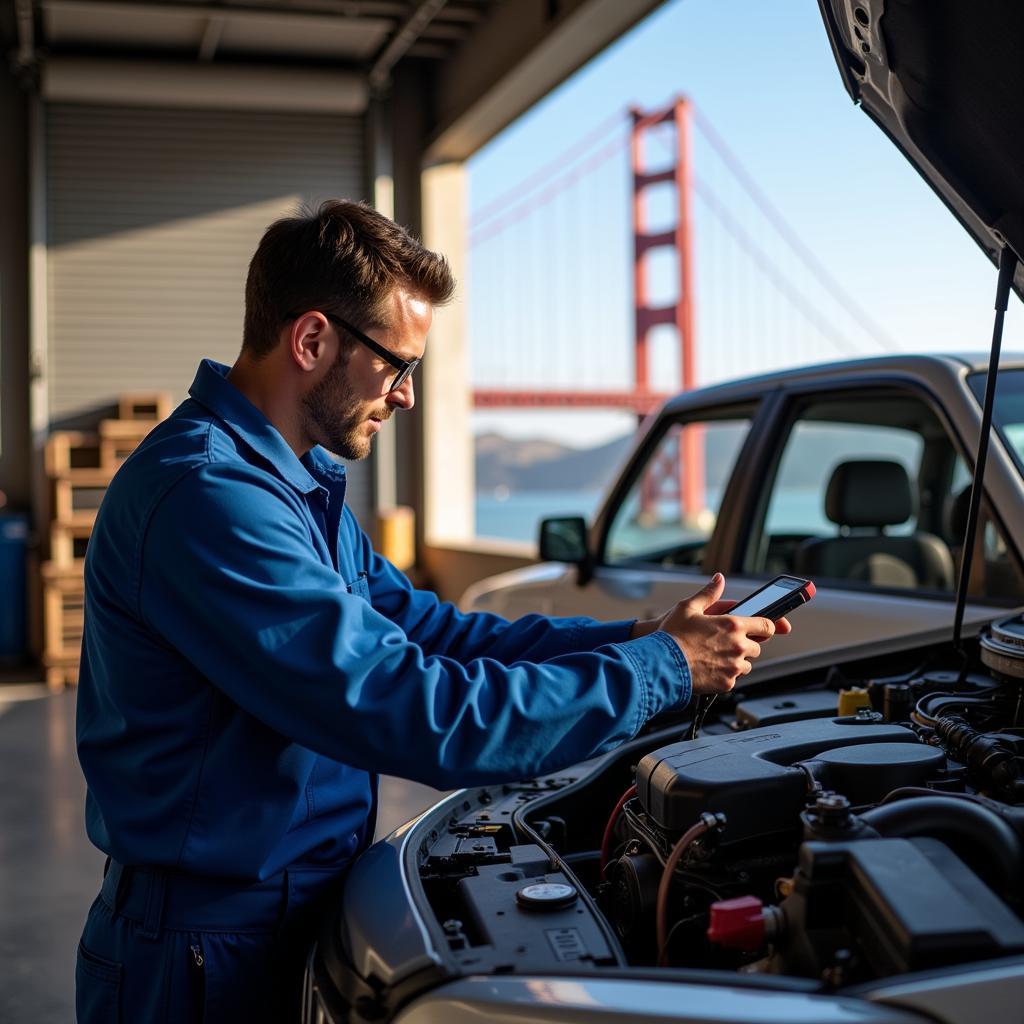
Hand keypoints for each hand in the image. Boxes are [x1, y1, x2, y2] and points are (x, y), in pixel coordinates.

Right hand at [632, 574, 791, 694]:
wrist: (661, 664)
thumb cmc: (672, 635)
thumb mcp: (688, 607)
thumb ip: (708, 593)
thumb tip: (719, 579)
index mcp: (733, 625)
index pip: (767, 626)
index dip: (767, 627)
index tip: (764, 629)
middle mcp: (738, 646)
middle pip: (756, 647)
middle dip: (745, 645)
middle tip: (725, 644)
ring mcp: (734, 666)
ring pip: (746, 665)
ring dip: (736, 661)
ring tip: (715, 657)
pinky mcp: (727, 683)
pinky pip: (734, 679)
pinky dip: (725, 675)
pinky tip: (709, 669)